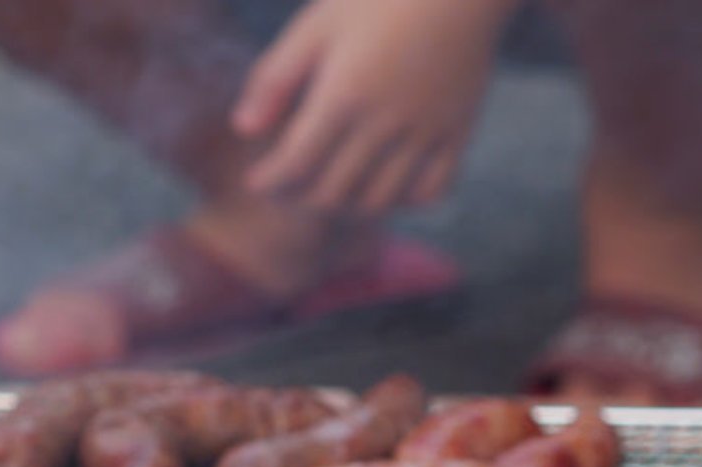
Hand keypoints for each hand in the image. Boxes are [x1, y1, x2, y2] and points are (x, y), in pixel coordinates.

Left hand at [232, 0, 519, 214]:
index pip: (294, 165)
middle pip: (331, 193)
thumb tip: (243, 130)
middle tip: (288, 186)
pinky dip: (402, 200)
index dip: (269, 182)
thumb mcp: (316, 25)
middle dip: (299, 198)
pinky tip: (384, 182)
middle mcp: (385, 121)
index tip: (256, 180)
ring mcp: (425, 131)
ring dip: (347, 205)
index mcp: (344, 93)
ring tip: (331, 187)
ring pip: (378, 201)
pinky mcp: (458, 132)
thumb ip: (275, 78)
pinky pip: (430, 192)